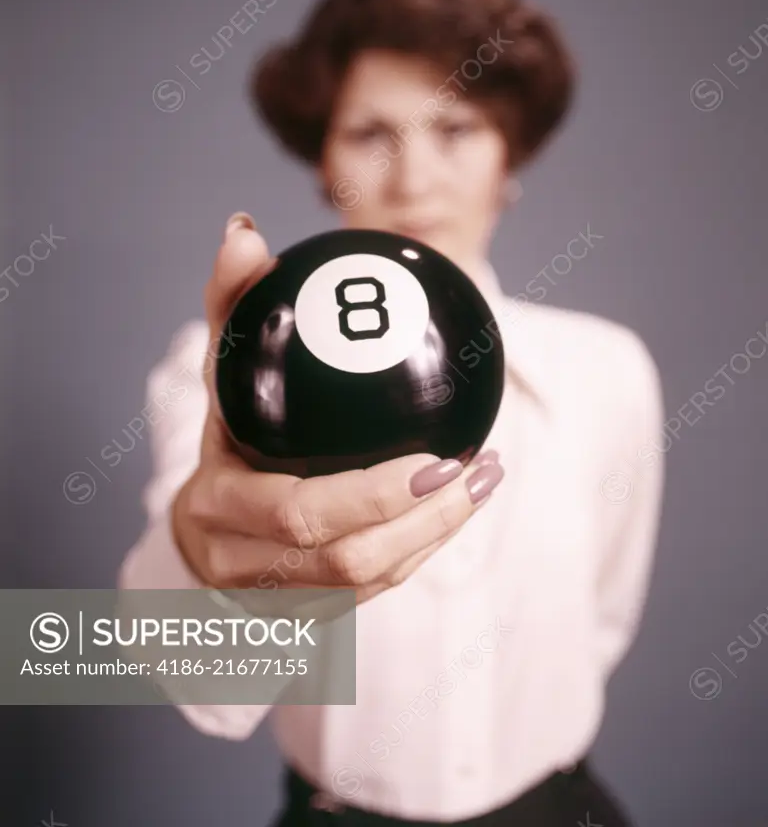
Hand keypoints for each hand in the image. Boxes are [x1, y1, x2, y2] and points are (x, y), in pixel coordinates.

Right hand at [172, 213, 504, 604]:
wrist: (206, 523)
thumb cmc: (226, 431)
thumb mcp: (225, 369)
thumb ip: (234, 303)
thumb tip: (244, 231)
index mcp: (218, 504)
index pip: (296, 513)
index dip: (369, 497)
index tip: (435, 458)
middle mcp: (244, 562)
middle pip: (345, 561)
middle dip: (422, 520)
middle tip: (474, 468)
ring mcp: (280, 597)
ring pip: (369, 584)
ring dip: (438, 537)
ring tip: (486, 480)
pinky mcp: (313, 612)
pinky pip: (376, 592)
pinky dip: (425, 548)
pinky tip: (464, 503)